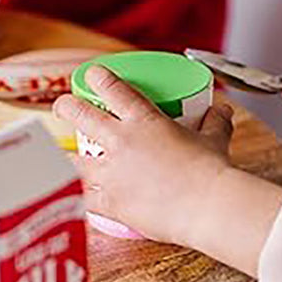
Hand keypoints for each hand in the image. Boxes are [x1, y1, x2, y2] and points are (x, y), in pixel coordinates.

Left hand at [52, 64, 236, 245]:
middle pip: (80, 115)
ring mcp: (110, 172)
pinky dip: (78, 194)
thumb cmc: (211, 172)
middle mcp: (120, 141)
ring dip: (65, 155)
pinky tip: (72, 193)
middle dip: (65, 107)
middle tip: (62, 107)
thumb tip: (221, 110)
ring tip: (60, 155)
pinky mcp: (109, 202)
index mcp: (143, 120)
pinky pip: (83, 196)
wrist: (208, 207)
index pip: (112, 88)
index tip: (91, 75)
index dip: (97, 77)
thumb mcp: (213, 140)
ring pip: (72, 158)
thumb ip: (213, 122)